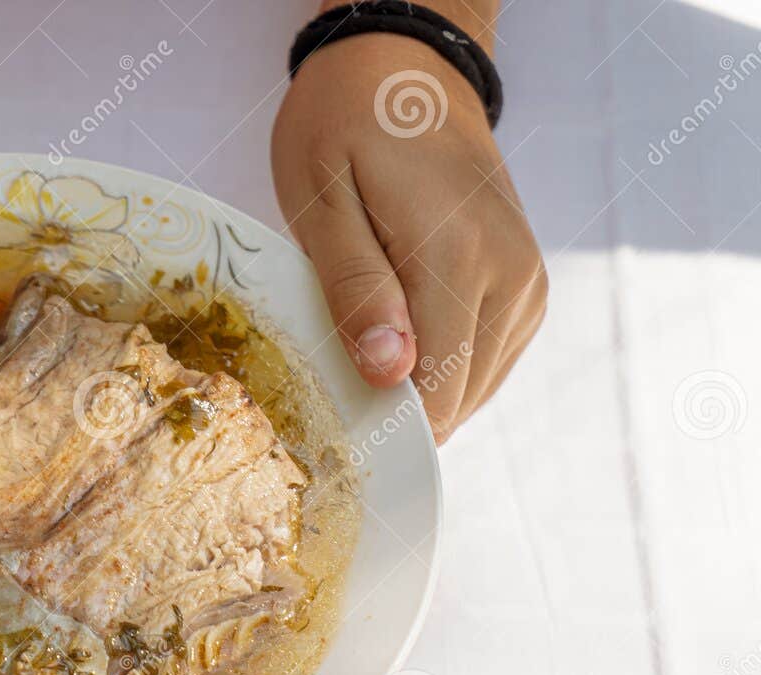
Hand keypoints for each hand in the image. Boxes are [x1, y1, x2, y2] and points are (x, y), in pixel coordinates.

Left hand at [271, 33, 545, 442]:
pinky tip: (394, 343)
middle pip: (453, 401)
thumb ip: (354, 287)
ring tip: (358, 348)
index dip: (379, 426)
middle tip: (327, 380)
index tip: (327, 423)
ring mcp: (527, 285)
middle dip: (391, 411)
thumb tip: (390, 372)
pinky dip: (438, 371)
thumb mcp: (321, 200)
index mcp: (459, 259)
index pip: (432, 395)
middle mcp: (512, 278)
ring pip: (471, 391)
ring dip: (415, 391)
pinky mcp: (527, 289)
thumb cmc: (344, 128)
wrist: (406, 72)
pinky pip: (483, 365)